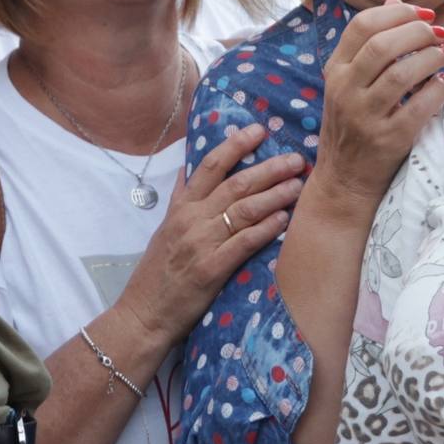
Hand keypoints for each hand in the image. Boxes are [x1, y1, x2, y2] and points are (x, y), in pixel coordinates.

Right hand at [111, 123, 304, 346]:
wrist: (145, 313)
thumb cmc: (157, 273)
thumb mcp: (164, 228)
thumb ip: (178, 197)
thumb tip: (185, 168)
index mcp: (181, 207)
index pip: (210, 165)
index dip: (236, 144)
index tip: (259, 130)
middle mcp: (191, 219)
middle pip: (236, 183)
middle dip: (269, 168)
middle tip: (296, 159)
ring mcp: (201, 243)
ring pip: (244, 210)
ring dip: (274, 195)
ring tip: (298, 186)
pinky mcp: (211, 269)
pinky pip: (243, 243)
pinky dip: (266, 229)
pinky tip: (284, 219)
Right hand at [311, 0, 443, 206]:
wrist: (344, 179)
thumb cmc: (352, 123)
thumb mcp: (350, 81)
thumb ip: (370, 43)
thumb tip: (396, 0)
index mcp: (335, 70)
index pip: (362, 25)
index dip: (398, 13)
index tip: (424, 13)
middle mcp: (345, 91)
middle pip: (382, 45)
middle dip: (417, 32)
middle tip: (439, 32)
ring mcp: (364, 117)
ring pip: (402, 74)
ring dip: (430, 58)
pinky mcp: (387, 140)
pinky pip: (419, 108)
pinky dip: (436, 92)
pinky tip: (443, 83)